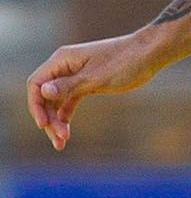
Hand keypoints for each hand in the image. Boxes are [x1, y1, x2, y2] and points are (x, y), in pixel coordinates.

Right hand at [27, 30, 165, 150]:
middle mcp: (64, 67)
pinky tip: (66, 131)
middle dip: (49, 118)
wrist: (148, 55)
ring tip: (62, 142)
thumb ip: (69, 85)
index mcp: (61, 60)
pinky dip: (67, 115)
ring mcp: (75, 76)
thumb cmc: (123, 62)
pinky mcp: (87, 84)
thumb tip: (42, 91)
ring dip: (57, 120)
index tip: (43, 125)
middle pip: (45, 96)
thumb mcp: (95, 77)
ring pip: (57, 101)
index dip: (36, 106)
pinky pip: (69, 101)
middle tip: (59, 140)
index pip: (36, 84)